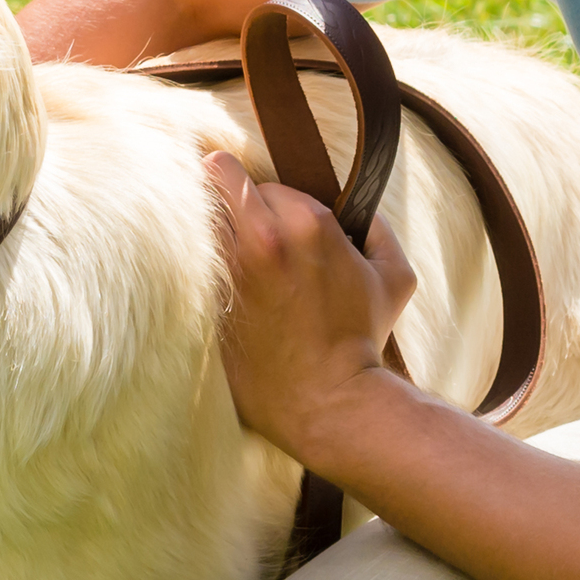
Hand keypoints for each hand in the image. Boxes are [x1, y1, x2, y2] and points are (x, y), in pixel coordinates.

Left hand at [205, 152, 417, 452]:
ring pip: (196, 212)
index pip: (266, 182)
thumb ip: (379, 231)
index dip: (269, 201)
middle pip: (220, 179)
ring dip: (200, 219)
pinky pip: (184, 257)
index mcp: (309, 223)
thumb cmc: (361, 340)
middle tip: (227, 209)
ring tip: (205, 232)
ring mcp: (230, 268)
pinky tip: (193, 266)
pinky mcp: (207, 299)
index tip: (270, 219)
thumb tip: (360, 212)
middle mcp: (264, 238)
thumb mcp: (395, 279)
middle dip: (226, 194)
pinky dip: (189, 256)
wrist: (327, 399)